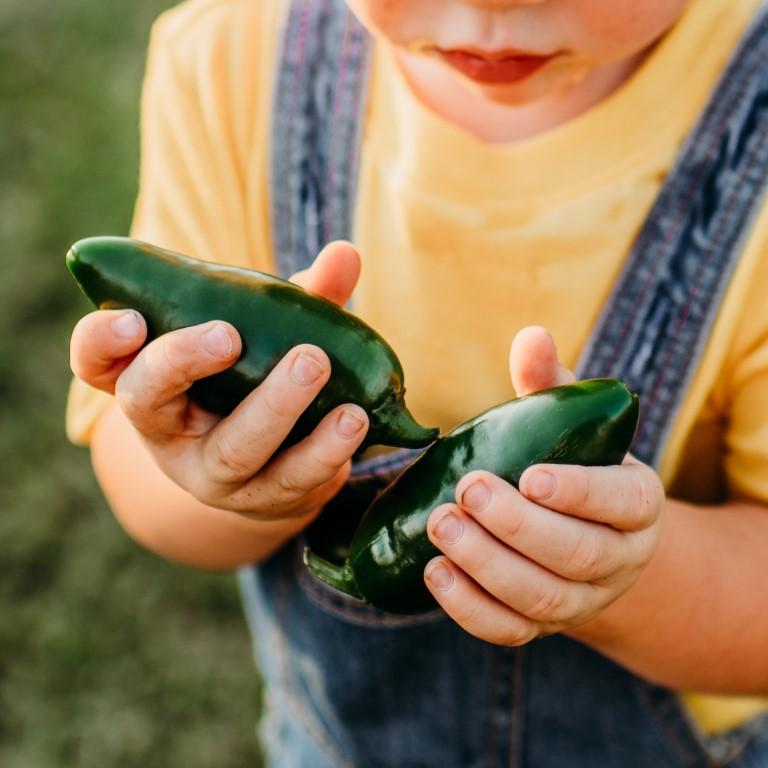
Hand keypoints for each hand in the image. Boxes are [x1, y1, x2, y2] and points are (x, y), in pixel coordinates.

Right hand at [69, 241, 368, 521]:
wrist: (282, 463)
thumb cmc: (258, 381)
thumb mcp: (263, 336)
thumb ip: (297, 299)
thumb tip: (344, 254)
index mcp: (150, 382)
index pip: (96, 363)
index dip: (99, 341)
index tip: (131, 317)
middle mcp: (168, 433)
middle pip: (148, 402)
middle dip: (183, 362)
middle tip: (229, 333)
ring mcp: (214, 475)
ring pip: (233, 450)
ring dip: (276, 406)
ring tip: (317, 364)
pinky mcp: (265, 501)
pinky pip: (292, 480)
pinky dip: (326, 448)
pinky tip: (354, 417)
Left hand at [423, 327, 664, 644]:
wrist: (586, 537)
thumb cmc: (574, 466)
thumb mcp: (574, 426)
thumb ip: (552, 387)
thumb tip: (530, 335)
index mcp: (635, 504)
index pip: (620, 502)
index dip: (577, 491)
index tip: (529, 473)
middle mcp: (617, 559)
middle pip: (575, 555)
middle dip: (517, 525)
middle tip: (467, 489)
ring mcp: (581, 600)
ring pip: (542, 599)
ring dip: (487, 565)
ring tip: (440, 525)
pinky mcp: (541, 626)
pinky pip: (510, 632)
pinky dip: (471, 609)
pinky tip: (435, 572)